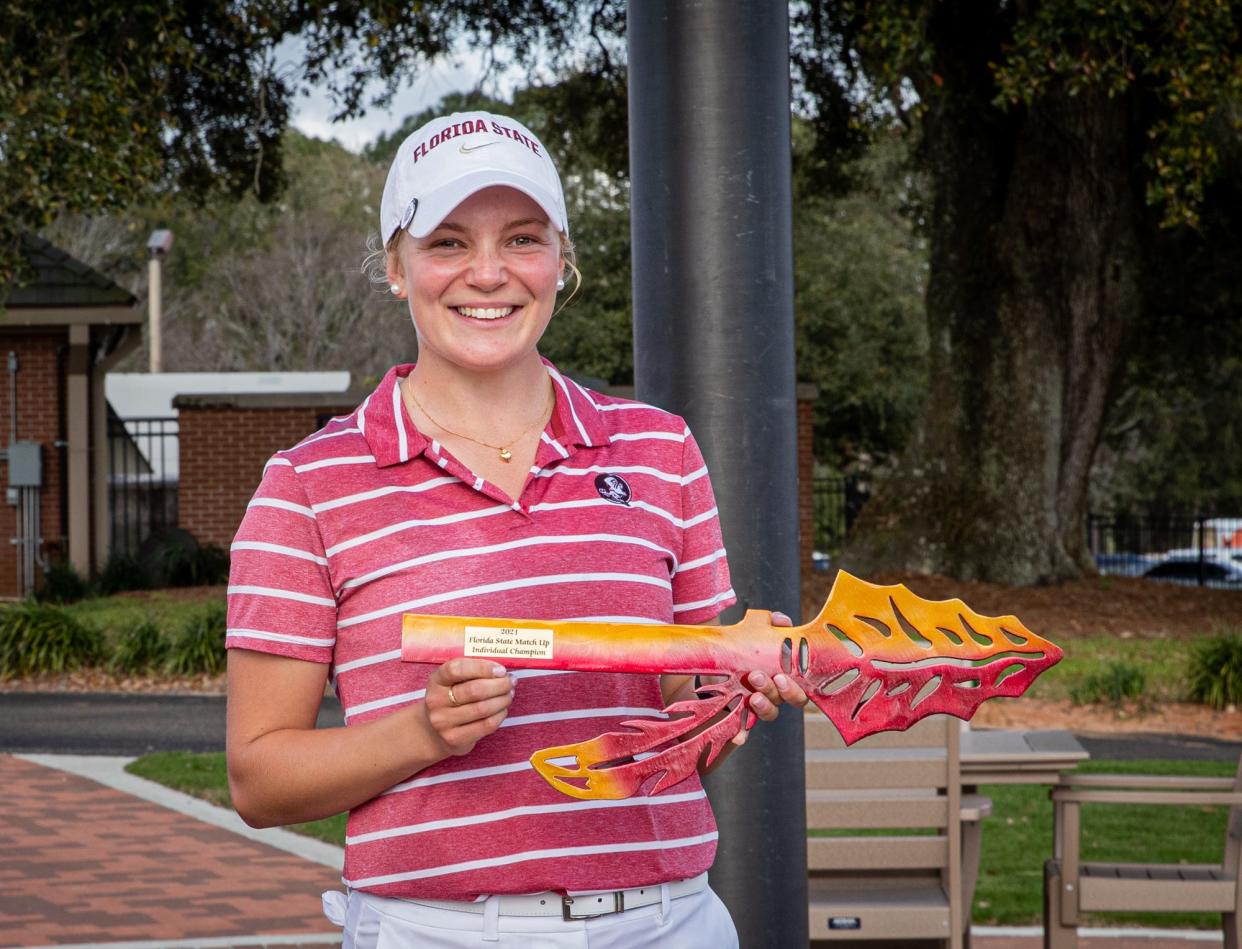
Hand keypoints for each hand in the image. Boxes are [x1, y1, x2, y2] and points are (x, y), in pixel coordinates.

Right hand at [418, 659, 514, 756]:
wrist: (434, 731)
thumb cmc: (452, 699)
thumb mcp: (454, 682)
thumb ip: (474, 672)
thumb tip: (502, 672)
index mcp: (436, 680)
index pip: (456, 669)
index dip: (482, 667)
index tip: (501, 670)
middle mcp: (436, 701)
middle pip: (474, 690)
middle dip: (499, 685)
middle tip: (511, 682)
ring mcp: (443, 722)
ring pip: (482, 708)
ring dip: (502, 700)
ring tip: (509, 695)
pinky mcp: (454, 738)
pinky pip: (485, 725)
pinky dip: (500, 716)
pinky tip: (502, 710)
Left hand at [732, 610, 808, 745]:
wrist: (709, 668)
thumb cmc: (741, 651)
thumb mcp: (753, 634)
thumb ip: (769, 624)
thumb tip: (783, 621)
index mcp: (783, 676)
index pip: (800, 687)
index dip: (795, 686)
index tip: (782, 675)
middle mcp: (774, 694)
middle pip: (787, 700)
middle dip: (780, 691)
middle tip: (759, 677)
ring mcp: (757, 706)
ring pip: (770, 712)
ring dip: (764, 705)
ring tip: (752, 695)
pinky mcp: (739, 715)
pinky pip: (744, 729)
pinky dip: (743, 734)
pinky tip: (740, 737)